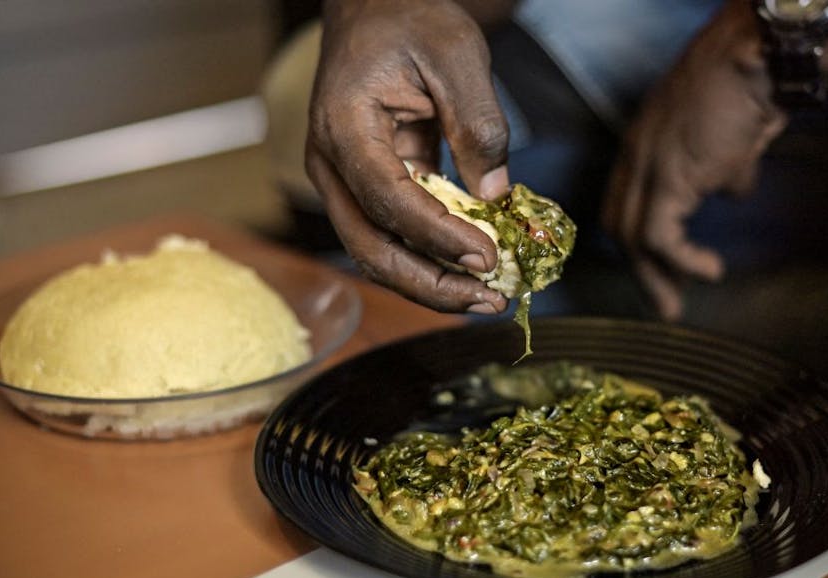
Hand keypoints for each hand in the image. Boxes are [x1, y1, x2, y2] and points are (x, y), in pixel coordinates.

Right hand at [306, 0, 510, 313]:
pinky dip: (430, 260)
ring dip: (429, 283)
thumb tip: (495, 197)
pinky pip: (393, 237)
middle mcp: (332, 164)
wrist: (376, 9)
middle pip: (370, 247)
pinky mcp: (368, 188)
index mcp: (344, 127)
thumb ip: (478, 123)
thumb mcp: (456, 54)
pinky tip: (469, 271)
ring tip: (485, 298)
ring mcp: (345, 182)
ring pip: (377, 253)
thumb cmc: (409, 19)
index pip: (386, 197)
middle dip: (430, 284)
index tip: (485, 256)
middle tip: (488, 299)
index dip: (435, 235)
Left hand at [601, 1, 787, 320]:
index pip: (623, 202)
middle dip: (640, 269)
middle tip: (664, 301)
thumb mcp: (732, 138)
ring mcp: (647, 167)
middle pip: (619, 225)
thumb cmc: (749, 89)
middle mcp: (635, 157)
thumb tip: (733, 192)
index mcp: (643, 146)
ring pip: (631, 237)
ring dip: (654, 277)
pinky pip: (658, 236)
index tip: (659, 267)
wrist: (755, 59)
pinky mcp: (668, 179)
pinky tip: (708, 269)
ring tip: (675, 304)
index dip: (637, 239)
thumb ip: (724, 169)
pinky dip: (682, 260)